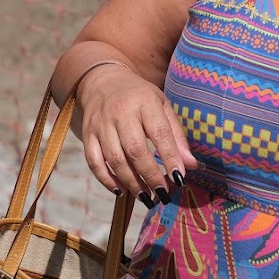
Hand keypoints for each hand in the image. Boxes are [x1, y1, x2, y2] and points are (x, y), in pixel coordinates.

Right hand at [74, 63, 197, 204]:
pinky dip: (106, 179)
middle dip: (150, 175)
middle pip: (135, 150)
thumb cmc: (141, 98)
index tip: (180, 178)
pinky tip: (121, 191)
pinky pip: (94, 161)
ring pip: (114, 159)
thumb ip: (177, 136)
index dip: (169, 157)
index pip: (159, 133)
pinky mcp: (87, 134)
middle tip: (163, 193)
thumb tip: (190, 165)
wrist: (103, 81)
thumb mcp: (163, 107)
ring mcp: (101, 124)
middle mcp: (121, 113)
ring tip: (146, 197)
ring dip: (131, 182)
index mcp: (145, 102)